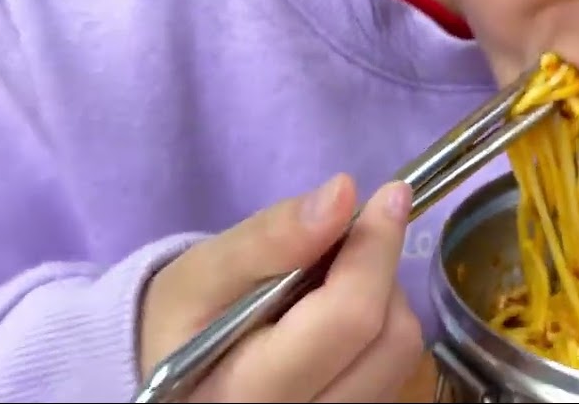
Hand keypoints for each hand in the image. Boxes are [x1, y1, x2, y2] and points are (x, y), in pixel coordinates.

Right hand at [138, 174, 423, 401]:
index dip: (375, 250)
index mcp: (250, 393)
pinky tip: (341, 317)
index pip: (348, 319)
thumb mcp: (204, 272)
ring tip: (332, 283)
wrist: (177, 374)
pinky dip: (382, 328)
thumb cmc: (185, 320)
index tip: (389, 195)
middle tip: (345, 243)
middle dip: (378, 273)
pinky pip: (397, 371)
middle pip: (389, 339)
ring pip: (402, 355)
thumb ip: (269, 237)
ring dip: (384, 300)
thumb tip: (341, 194)